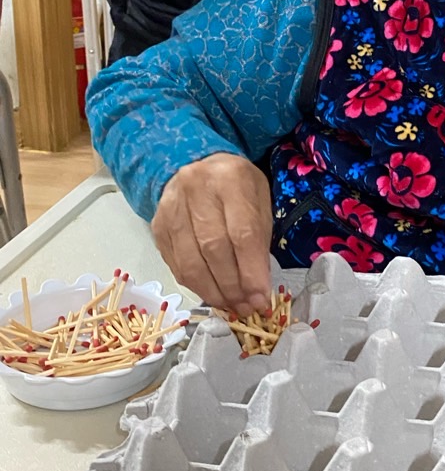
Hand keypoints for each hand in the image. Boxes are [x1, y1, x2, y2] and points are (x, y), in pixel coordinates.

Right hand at [152, 154, 273, 316]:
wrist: (197, 163)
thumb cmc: (236, 186)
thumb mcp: (258, 200)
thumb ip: (259, 239)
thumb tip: (258, 287)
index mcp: (229, 179)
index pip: (241, 233)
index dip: (252, 271)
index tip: (262, 298)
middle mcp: (195, 190)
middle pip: (213, 249)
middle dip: (233, 286)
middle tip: (247, 307)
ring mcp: (171, 208)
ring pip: (190, 261)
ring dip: (213, 291)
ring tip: (231, 306)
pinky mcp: (157, 225)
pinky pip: (176, 264)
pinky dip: (195, 285)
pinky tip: (212, 293)